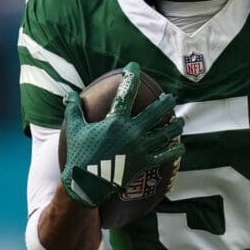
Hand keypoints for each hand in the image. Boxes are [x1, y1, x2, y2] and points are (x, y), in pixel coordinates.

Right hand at [61, 63, 184, 206]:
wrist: (86, 183)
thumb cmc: (80, 154)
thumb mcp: (74, 129)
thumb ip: (74, 109)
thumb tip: (69, 94)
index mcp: (115, 121)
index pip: (125, 93)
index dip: (131, 77)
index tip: (135, 67)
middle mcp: (131, 132)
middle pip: (155, 113)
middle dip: (165, 103)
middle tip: (170, 97)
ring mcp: (140, 148)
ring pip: (164, 133)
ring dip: (174, 125)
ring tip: (180, 121)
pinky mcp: (144, 163)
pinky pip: (164, 156)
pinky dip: (174, 151)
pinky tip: (180, 147)